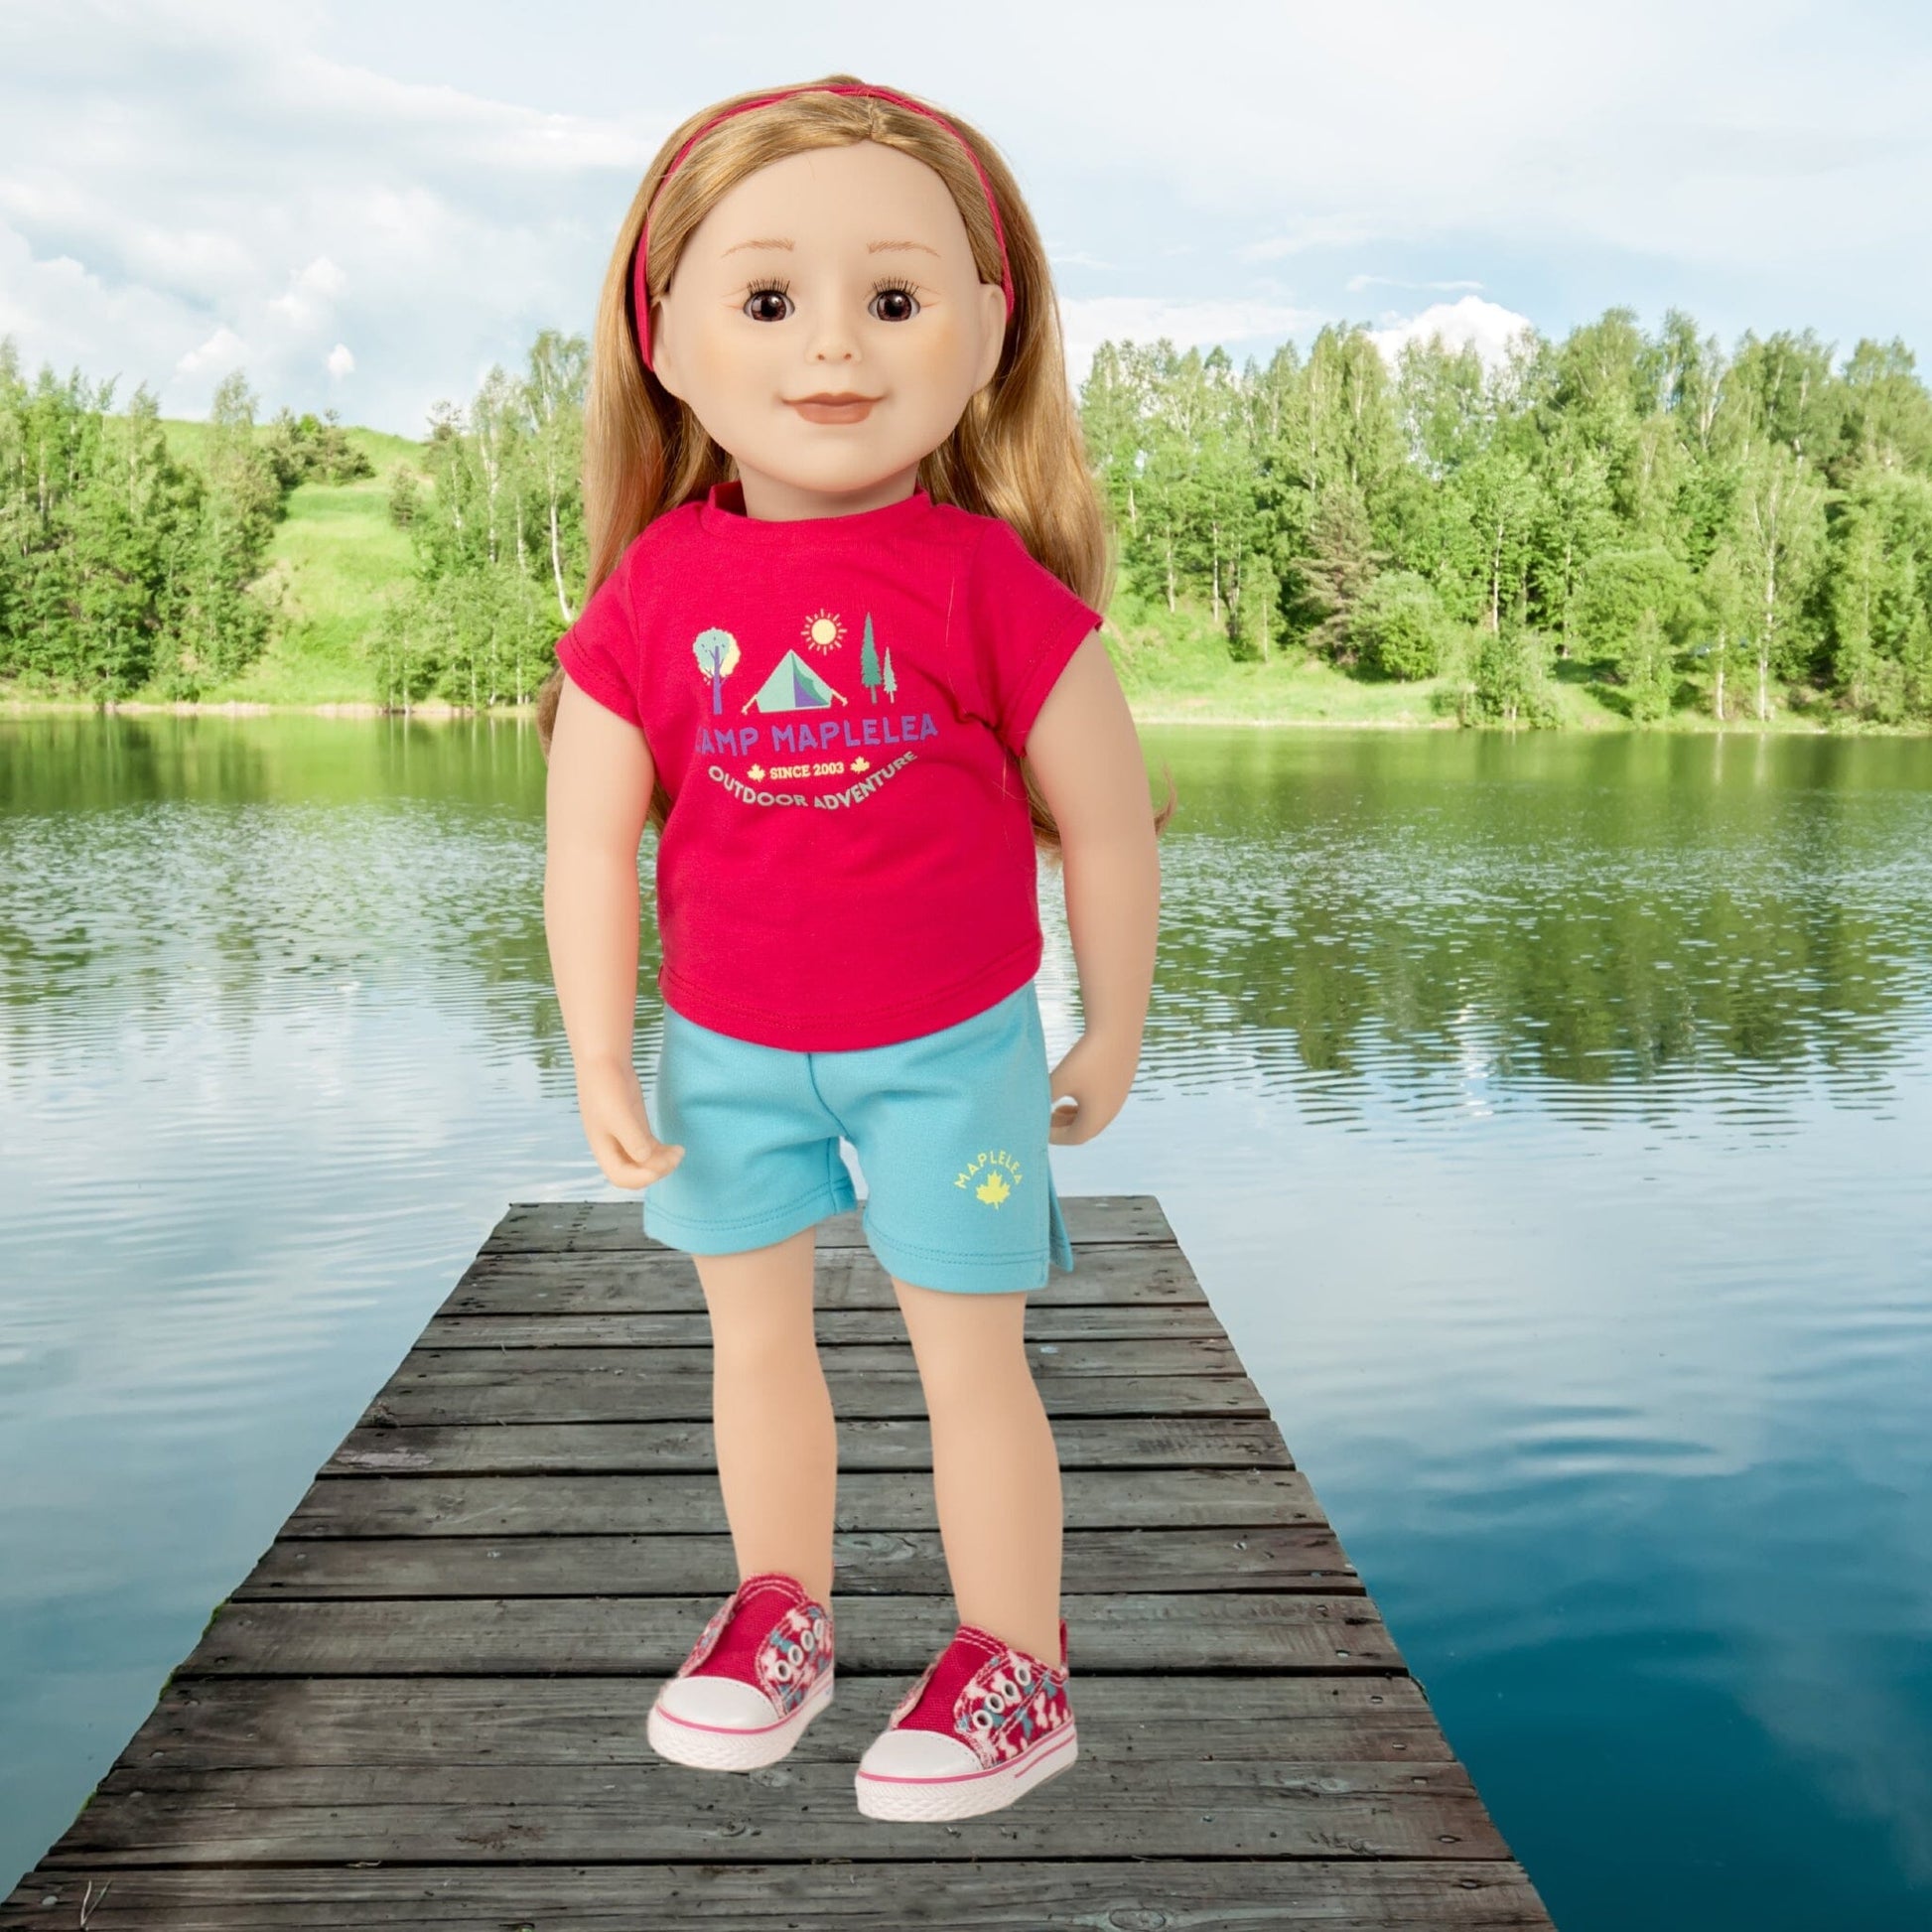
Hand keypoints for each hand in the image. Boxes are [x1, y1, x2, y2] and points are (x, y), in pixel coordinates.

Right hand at [575, 1058, 684, 1189]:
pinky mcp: (635, 1126)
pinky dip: (663, 1152)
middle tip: (675, 1158)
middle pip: (634, 1173)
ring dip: (662, 1162)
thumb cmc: (607, 1089)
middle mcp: (613, 1147)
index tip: (660, 1166)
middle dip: (655, 1170)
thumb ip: (633, 1141)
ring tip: (679, 1152)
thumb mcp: (620, 1117)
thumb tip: (646, 1159)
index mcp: (602, 1148)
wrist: (604, 1063)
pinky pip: (650, 1148)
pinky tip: (676, 1148)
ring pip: (644, 1161)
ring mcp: (625, 1137)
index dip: (641, 1179)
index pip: (620, 1177)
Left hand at [1047, 1029, 1138, 1145]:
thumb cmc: (1085, 1058)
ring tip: (1059, 1106)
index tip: (1038, 1128)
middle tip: (1046, 1119)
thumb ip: (1044, 1098)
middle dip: (1064, 1127)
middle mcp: (1111, 1112)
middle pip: (1086, 1129)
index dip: (1054, 1136)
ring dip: (1076, 1114)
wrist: (1117, 1029)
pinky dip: (1087, 1102)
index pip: (1074, 1137)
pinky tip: (1077, 1087)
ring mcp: (1119, 1097)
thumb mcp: (1059, 1080)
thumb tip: (1031, 1107)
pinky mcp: (1123, 1081)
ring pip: (1095, 1115)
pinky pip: (1102, 1101)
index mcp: (1096, 1118)